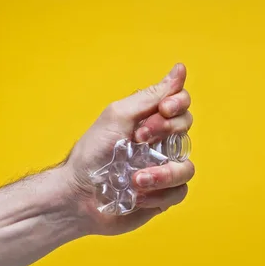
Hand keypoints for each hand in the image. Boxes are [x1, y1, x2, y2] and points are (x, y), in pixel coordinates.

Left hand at [61, 64, 194, 234]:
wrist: (78, 194)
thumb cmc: (93, 153)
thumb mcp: (119, 116)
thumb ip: (151, 96)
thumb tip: (180, 69)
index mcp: (149, 120)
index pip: (180, 103)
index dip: (178, 103)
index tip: (163, 109)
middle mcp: (160, 143)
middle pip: (186, 129)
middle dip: (165, 132)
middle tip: (139, 139)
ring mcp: (162, 170)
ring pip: (186, 167)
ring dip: (163, 172)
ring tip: (136, 179)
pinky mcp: (162, 196)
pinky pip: (179, 192)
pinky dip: (158, 193)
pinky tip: (137, 195)